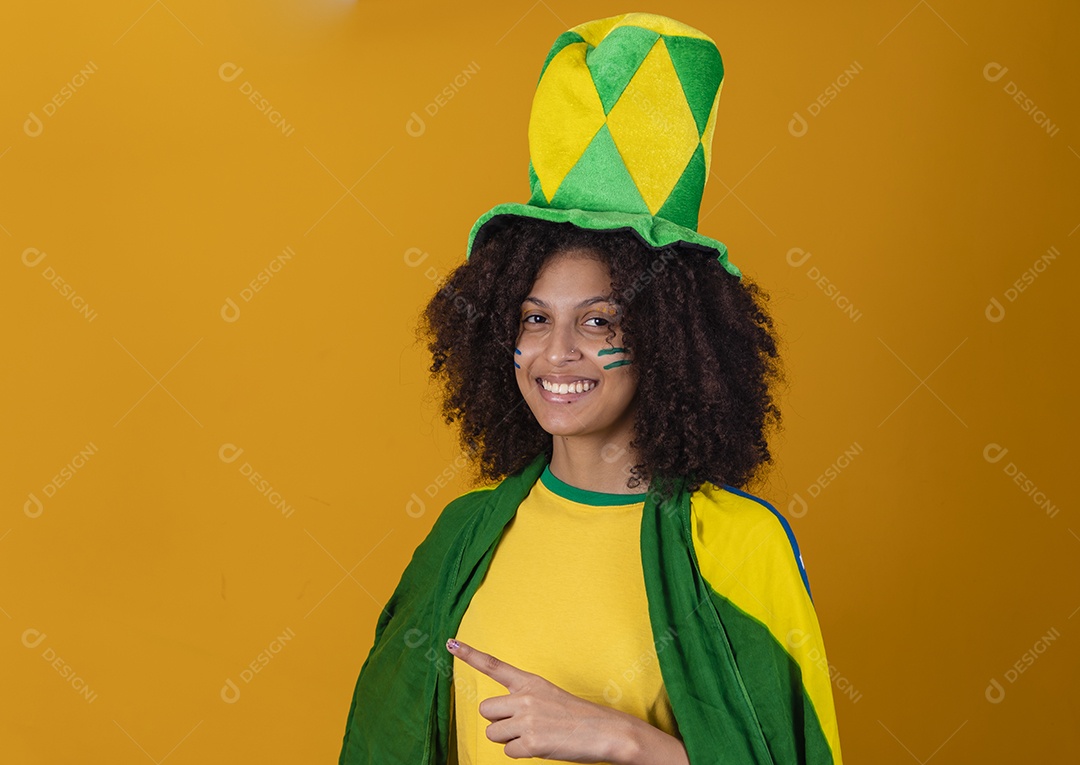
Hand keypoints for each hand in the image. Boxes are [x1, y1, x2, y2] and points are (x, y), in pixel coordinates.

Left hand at [446, 637, 637, 762]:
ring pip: (493, 734)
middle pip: (485, 710)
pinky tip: (542, 746)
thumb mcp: (549, 697)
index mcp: (530, 682)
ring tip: (535, 735)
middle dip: (497, 721)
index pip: (494, 665)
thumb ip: (524, 701)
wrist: (606, 731)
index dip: (470, 655)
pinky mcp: (531, 742)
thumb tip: (502, 719)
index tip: (451, 643)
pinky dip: (522, 753)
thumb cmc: (578, 717)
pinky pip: (509, 752)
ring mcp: (527, 719)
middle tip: (520, 725)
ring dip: (509, 740)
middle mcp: (525, 697)